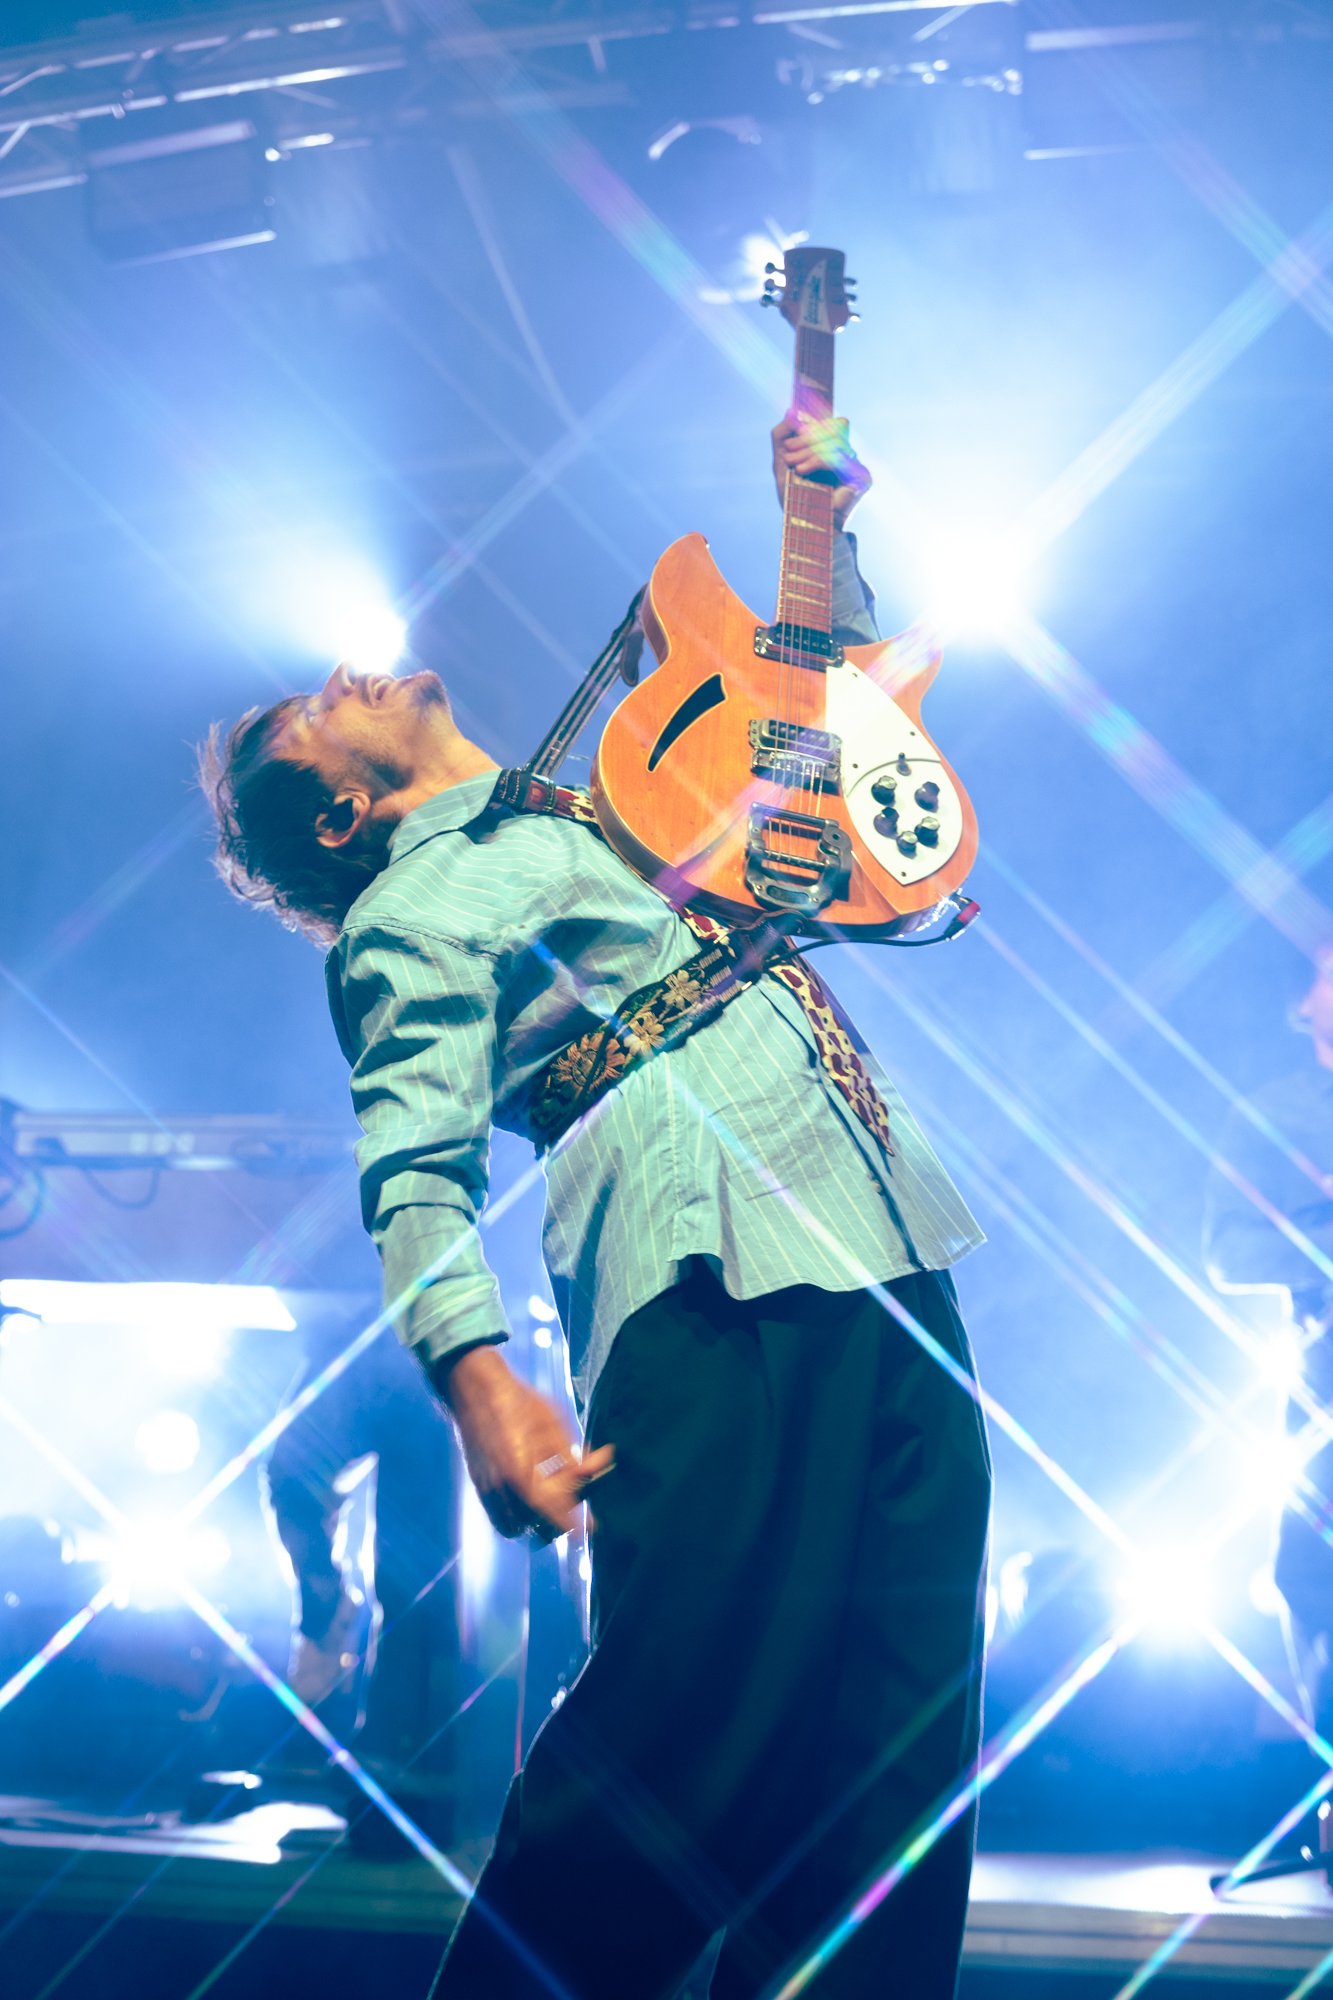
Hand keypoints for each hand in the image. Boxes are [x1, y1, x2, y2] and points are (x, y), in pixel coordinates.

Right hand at [438, 1346, 614, 1541]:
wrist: (477, 1389)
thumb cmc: (519, 1401)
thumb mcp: (554, 1422)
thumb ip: (572, 1454)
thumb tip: (596, 1468)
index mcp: (520, 1469)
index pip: (551, 1510)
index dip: (573, 1523)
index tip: (588, 1529)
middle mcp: (500, 1485)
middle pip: (535, 1524)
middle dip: (557, 1521)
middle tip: (573, 1506)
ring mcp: (487, 1488)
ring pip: (515, 1527)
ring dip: (536, 1523)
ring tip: (551, 1506)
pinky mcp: (479, 1486)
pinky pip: (499, 1519)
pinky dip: (516, 1520)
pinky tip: (530, 1504)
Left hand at [771, 413, 871, 525]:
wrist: (806, 530)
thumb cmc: (796, 501)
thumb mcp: (782, 465)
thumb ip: (782, 438)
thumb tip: (790, 411)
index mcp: (834, 450)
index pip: (831, 423)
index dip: (812, 423)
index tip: (791, 433)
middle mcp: (849, 456)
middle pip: (835, 427)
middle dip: (807, 438)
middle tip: (788, 452)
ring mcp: (857, 467)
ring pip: (835, 442)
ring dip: (809, 451)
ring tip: (793, 465)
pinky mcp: (862, 478)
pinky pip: (838, 458)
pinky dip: (817, 462)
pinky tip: (802, 471)